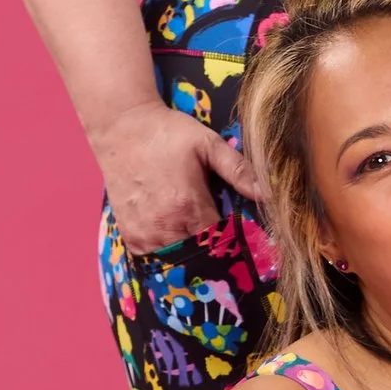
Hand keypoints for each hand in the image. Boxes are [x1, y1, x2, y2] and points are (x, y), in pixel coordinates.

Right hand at [93, 98, 259, 255]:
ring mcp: (144, 234)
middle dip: (213, 249)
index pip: (221, 243)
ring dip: (190, 252)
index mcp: (188, 206)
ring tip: (197, 234)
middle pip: (200, 256)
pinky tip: (175, 235)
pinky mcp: (129, 236)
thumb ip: (239, 170)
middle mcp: (164, 226)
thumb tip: (268, 194)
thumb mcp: (208, 144)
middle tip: (220, 236)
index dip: (233, 241)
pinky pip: (155, 258)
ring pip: (177, 261)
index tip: (239, 234)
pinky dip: (168, 252)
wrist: (121, 128)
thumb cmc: (168, 133)